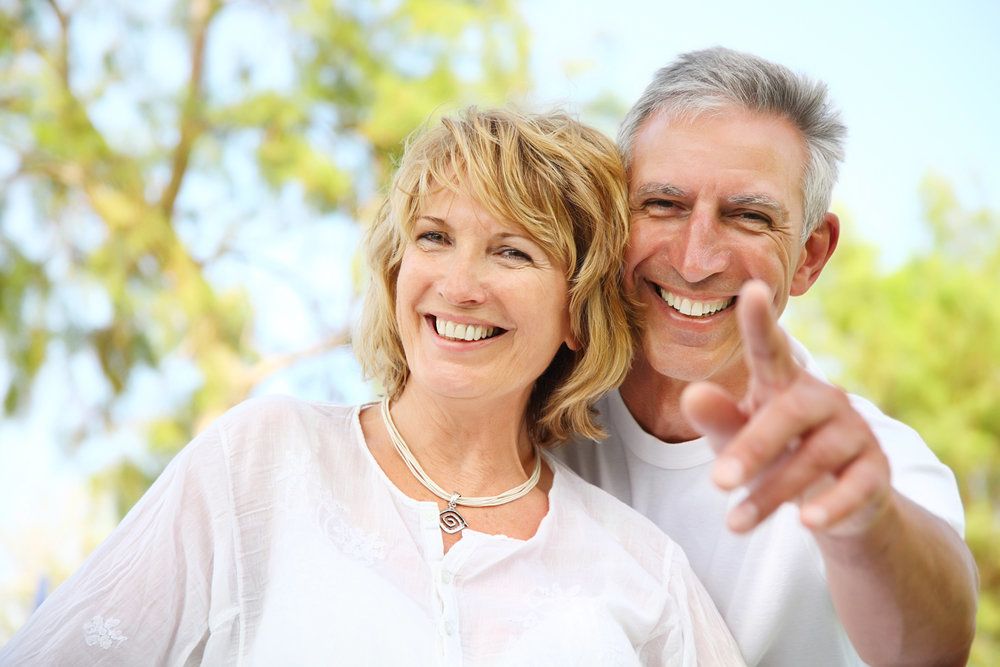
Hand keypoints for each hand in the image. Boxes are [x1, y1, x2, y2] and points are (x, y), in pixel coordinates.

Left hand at [681, 280, 891, 535]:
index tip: (750, 289)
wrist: (836, 502)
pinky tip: (806, 523)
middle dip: (752, 449)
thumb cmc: (775, 454)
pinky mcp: (875, 470)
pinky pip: (855, 487)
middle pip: (788, 415)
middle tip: (716, 482)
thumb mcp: (739, 438)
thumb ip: (718, 419)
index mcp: (784, 384)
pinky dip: (830, 505)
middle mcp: (822, 399)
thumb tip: (691, 395)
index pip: (769, 348)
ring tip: (735, 522)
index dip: (759, 320)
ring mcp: (854, 433)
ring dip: (773, 493)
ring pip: (814, 458)